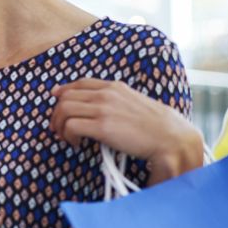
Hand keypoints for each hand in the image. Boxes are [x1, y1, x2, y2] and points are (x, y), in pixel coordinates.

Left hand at [51, 78, 202, 183]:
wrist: (171, 138)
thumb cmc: (155, 126)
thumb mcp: (134, 103)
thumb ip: (116, 101)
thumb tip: (99, 108)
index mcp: (115, 87)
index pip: (80, 83)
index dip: (64, 90)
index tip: (56, 98)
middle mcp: (107, 94)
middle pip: (66, 96)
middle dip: (57, 113)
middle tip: (58, 128)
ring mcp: (103, 109)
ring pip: (64, 110)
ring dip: (59, 125)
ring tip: (66, 138)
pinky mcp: (102, 127)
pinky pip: (71, 126)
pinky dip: (68, 136)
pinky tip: (76, 144)